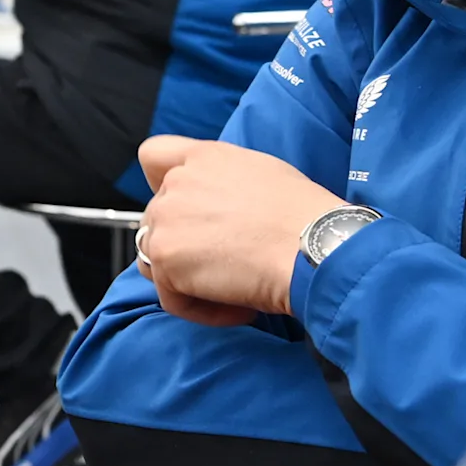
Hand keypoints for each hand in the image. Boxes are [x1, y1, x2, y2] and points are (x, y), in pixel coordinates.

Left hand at [133, 134, 346, 325]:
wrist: (312, 246)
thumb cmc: (304, 216)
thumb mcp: (263, 172)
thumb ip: (224, 180)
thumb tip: (217, 206)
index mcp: (203, 158)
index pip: (153, 156)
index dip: (160, 183)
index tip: (182, 207)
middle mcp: (177, 183)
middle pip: (157, 218)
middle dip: (186, 244)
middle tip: (229, 263)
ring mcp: (166, 219)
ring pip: (155, 257)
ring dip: (188, 279)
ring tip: (233, 289)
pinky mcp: (165, 258)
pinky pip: (171, 296)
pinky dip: (202, 309)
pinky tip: (241, 309)